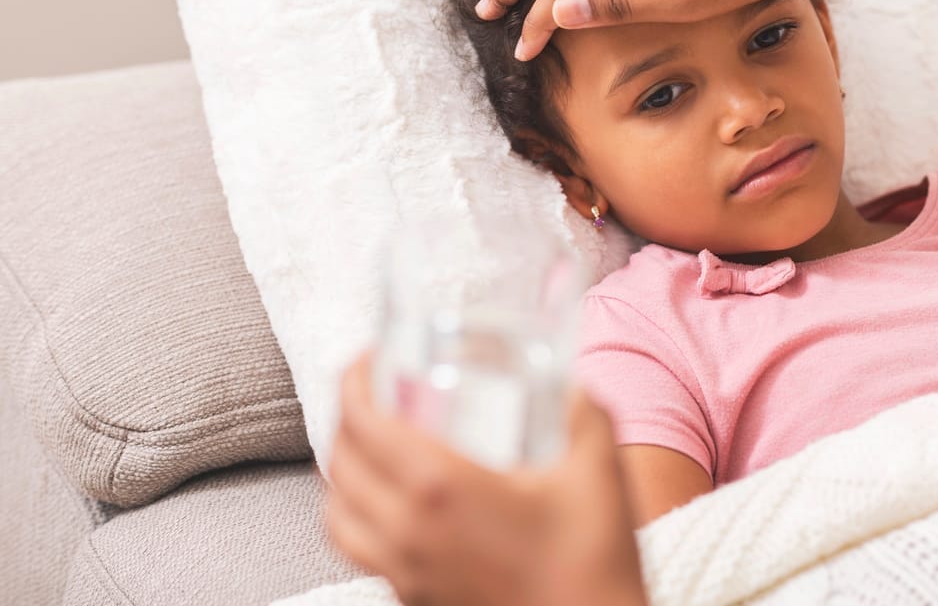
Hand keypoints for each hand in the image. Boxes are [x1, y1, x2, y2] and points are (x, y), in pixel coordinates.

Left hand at [325, 349, 647, 605]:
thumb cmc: (592, 561)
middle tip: (373, 392)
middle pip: (339, 463)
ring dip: (342, 471)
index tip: (367, 359)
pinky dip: (356, 515)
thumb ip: (582, 410)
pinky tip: (394, 505)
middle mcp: (408, 531)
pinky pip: (359, 551)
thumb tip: (570, 384)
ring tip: (371, 447)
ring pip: (336, 514)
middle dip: (346, 417)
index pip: (363, 422)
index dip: (352, 380)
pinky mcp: (413, 601)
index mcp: (441, 488)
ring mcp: (405, 573)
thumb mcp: (598, 466)